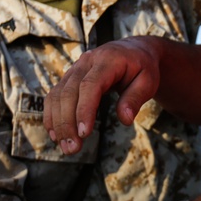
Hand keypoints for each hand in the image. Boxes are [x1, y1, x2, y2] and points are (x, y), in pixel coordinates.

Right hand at [44, 37, 162, 154]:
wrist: (133, 51)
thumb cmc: (142, 68)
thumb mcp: (148, 81)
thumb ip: (136, 98)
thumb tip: (125, 119)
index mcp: (108, 60)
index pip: (90, 85)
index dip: (84, 109)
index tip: (84, 133)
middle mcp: (87, 62)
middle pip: (69, 92)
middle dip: (68, 123)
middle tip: (73, 149)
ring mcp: (75, 68)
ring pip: (58, 95)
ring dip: (58, 123)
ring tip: (66, 147)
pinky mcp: (69, 77)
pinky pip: (54, 96)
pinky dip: (52, 116)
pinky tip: (56, 135)